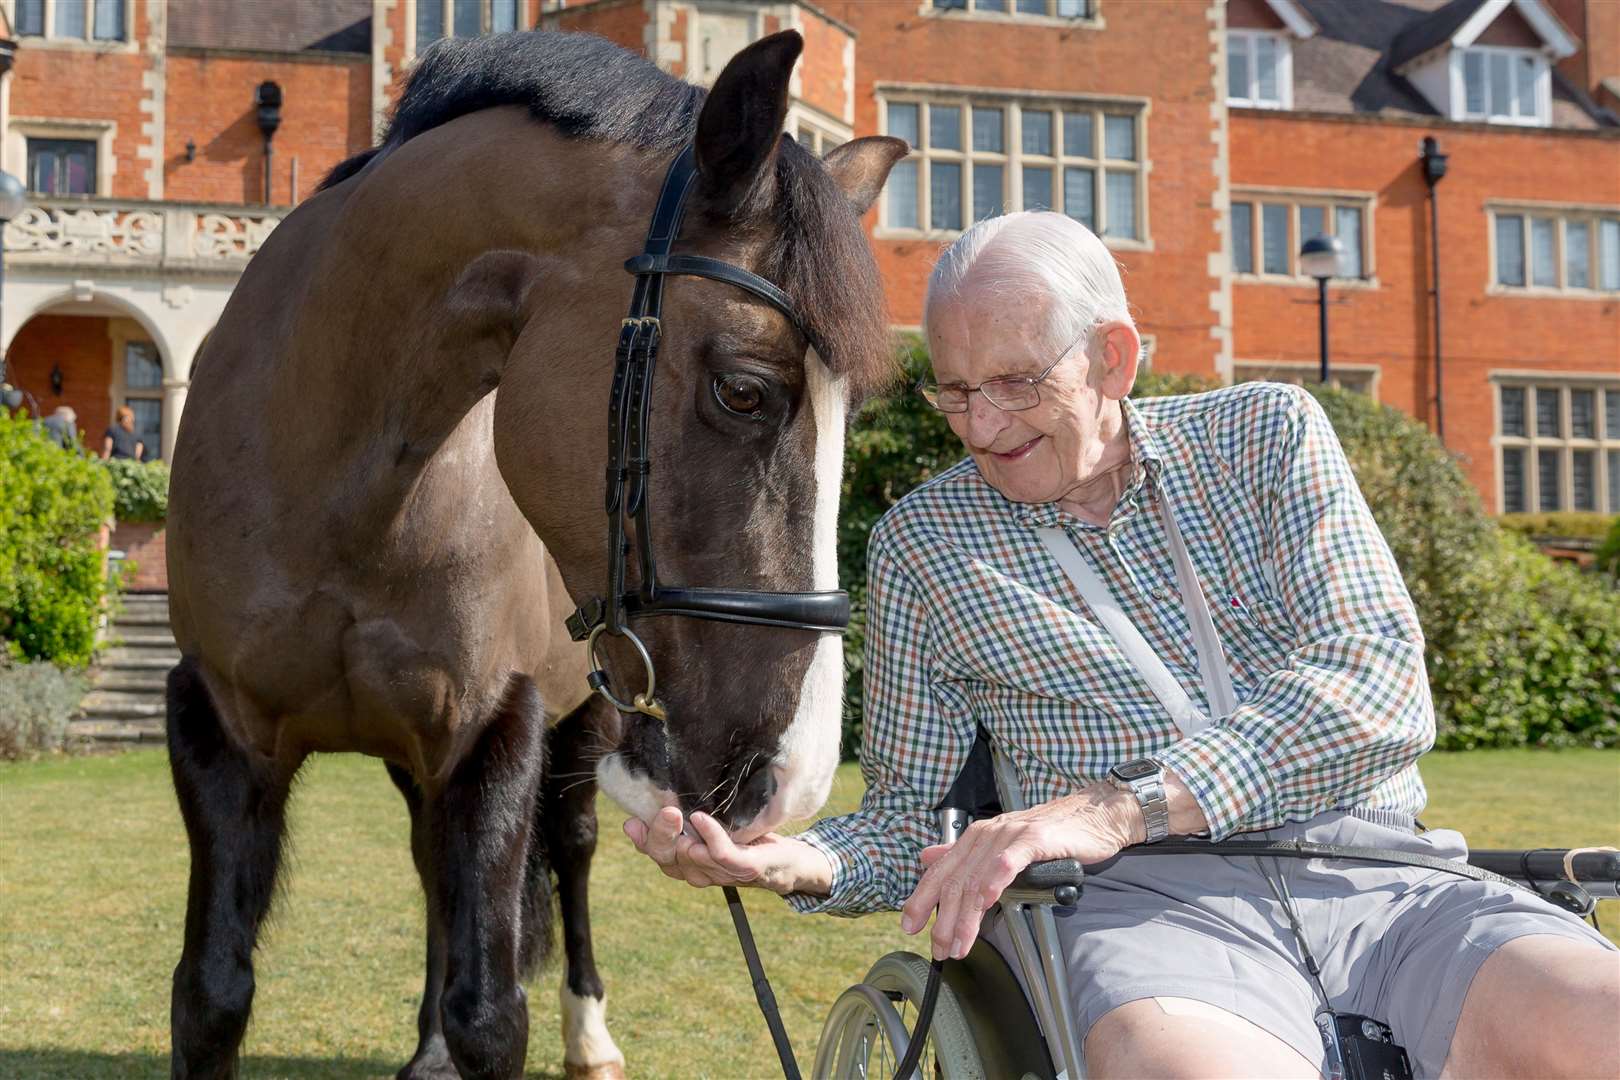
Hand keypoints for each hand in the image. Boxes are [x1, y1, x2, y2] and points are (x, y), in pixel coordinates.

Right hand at [623, 806, 831, 895]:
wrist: (793, 862)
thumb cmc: (750, 839)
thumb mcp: (716, 825)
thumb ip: (692, 815)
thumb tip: (666, 785)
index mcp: (689, 862)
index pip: (657, 855)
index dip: (642, 841)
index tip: (631, 822)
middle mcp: (700, 872)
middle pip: (667, 859)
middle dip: (657, 836)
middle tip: (659, 810)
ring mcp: (722, 873)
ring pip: (690, 857)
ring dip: (679, 834)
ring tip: (672, 810)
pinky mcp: (745, 868)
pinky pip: (721, 854)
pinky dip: (710, 835)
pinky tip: (702, 818)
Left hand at [899, 783, 1136, 960]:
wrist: (1093, 816)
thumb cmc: (1051, 834)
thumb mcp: (1001, 843)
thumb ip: (963, 853)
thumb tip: (928, 857)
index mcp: (976, 838)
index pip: (941, 871)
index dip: (922, 899)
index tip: (910, 926)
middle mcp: (987, 834)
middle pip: (957, 881)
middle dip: (945, 919)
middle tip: (940, 948)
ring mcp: (1009, 835)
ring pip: (979, 879)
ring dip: (967, 915)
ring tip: (961, 942)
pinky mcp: (1034, 839)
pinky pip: (1009, 862)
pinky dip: (995, 881)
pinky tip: (987, 901)